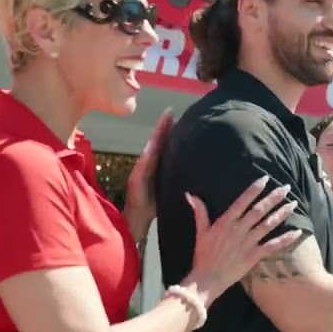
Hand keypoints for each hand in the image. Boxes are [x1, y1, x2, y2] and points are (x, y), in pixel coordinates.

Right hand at [123, 109, 173, 240]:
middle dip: (163, 127)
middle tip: (170, 112)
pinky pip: (143, 164)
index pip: (164, 145)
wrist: (138, 219)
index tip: (177, 116)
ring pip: (150, 149)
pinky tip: (153, 144)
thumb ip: (178, 177)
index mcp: (157, 166)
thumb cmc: (155, 205)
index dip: (169, 130)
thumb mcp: (170, 187)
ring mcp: (140, 171)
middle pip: (156, 142)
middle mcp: (148, 165)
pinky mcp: (135, 179)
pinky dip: (148, 153)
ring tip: (163, 121)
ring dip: (156, 135)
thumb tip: (197, 171)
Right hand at [183, 177, 299, 302]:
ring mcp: (247, 243)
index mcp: (225, 223)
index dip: (254, 190)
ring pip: (268, 225)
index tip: (265, 179)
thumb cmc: (203, 256)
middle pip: (259, 210)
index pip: (242, 202)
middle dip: (274, 198)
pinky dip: (285, 239)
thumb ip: (199, 212)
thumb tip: (190, 194)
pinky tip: (297, 232)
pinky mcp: (253, 256)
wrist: (206, 280)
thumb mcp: (201, 232)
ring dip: (281, 214)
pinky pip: (272, 246)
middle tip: (287, 187)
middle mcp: (238, 230)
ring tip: (293, 204)